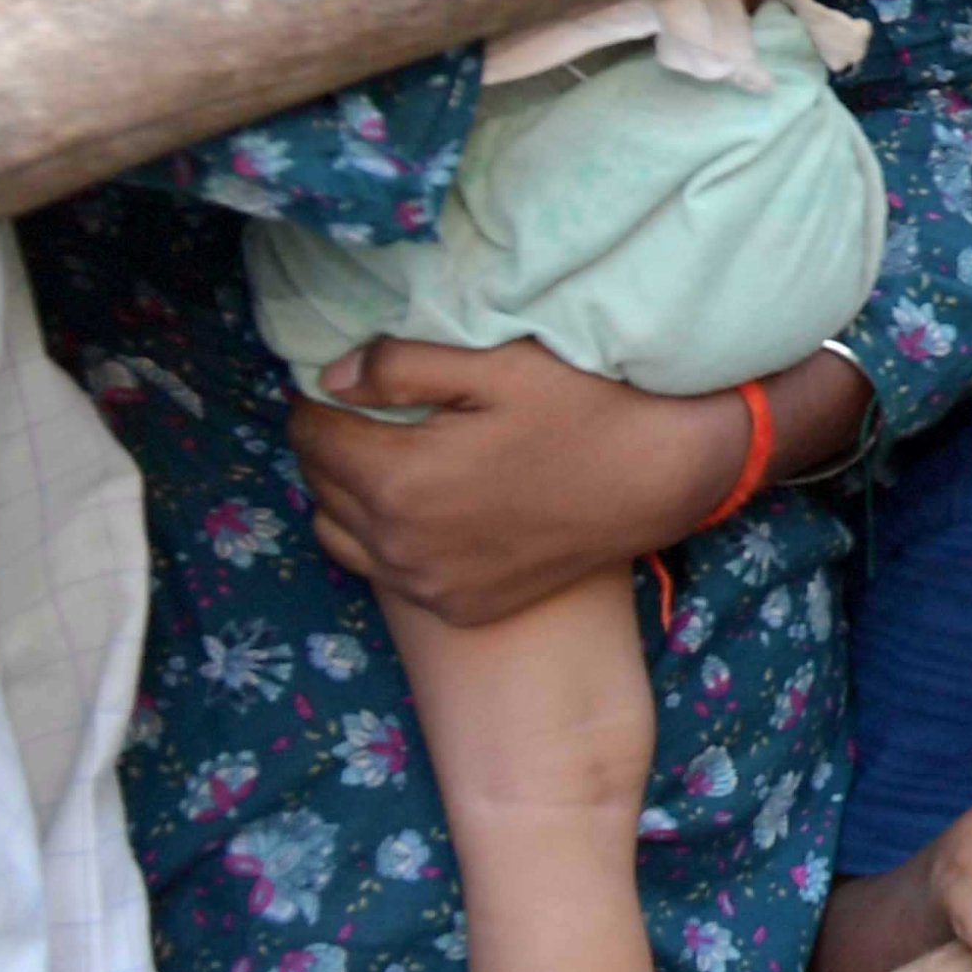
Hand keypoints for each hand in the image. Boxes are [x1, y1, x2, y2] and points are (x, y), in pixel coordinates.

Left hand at [293, 337, 743, 625]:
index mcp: (400, 480)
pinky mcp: (460, 607)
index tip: (333, 379)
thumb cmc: (585, 409)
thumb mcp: (500, 364)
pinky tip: (424, 507)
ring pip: (340, 537)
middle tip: (360, 412)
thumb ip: (403, 366)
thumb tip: (330, 380)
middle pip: (320, 486)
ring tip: (383, 459)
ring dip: (346, 496)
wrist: (659, 479)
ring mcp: (430, 586)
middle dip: (329, 444)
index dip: (315, 400)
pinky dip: (386, 541)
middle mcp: (401, 546)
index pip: (311, 435)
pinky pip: (387, 575)